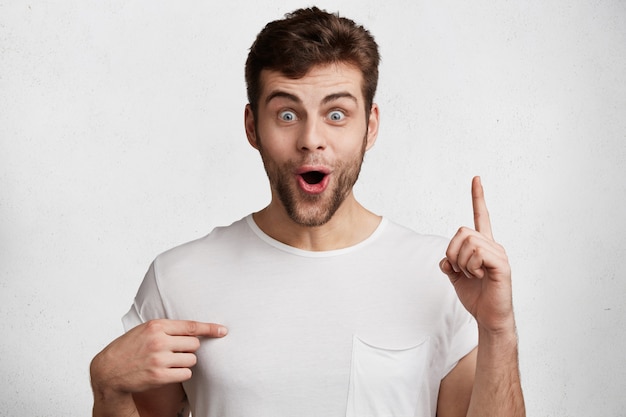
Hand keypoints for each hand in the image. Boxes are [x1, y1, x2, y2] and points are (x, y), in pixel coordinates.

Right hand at [90, 320, 227, 397]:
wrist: (108, 370)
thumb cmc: (129, 347)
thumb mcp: (145, 330)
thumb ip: (167, 328)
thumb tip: (194, 330)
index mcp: (156, 326)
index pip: (191, 326)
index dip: (209, 328)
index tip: (222, 330)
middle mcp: (159, 341)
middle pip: (194, 345)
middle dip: (189, 349)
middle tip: (176, 351)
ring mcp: (159, 359)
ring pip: (191, 360)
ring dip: (184, 362)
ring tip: (168, 362)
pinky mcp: (159, 376)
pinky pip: (185, 374)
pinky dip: (181, 374)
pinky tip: (169, 372)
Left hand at [440, 177, 514, 333]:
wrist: (489, 317)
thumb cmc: (476, 297)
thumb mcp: (456, 277)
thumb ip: (449, 264)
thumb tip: (444, 260)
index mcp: (483, 246)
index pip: (481, 216)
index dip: (478, 197)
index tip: (476, 178)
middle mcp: (493, 245)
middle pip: (462, 231)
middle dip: (452, 251)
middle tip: (459, 270)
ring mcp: (498, 254)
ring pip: (468, 242)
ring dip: (461, 262)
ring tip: (472, 275)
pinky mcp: (501, 265)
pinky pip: (477, 254)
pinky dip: (471, 267)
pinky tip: (479, 277)